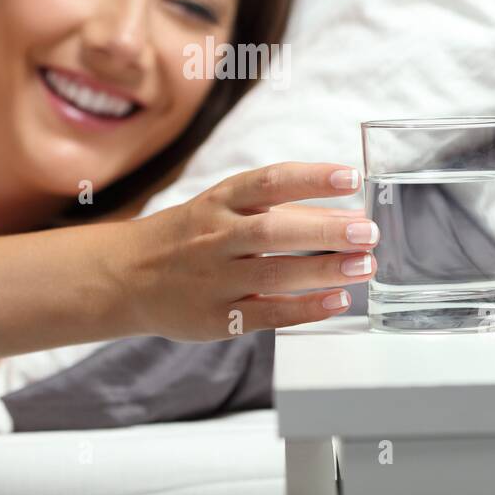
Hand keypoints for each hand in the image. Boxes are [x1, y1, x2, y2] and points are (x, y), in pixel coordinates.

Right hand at [122, 162, 378, 340]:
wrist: (127, 276)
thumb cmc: (190, 237)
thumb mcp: (223, 209)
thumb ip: (280, 210)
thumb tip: (345, 214)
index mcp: (219, 201)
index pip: (269, 182)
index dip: (311, 178)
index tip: (350, 177)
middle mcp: (215, 237)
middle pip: (273, 230)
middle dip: (325, 231)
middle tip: (367, 231)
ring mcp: (214, 279)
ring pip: (274, 274)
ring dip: (324, 270)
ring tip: (364, 266)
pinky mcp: (217, 318)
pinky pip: (267, 313)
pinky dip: (305, 308)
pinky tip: (337, 300)